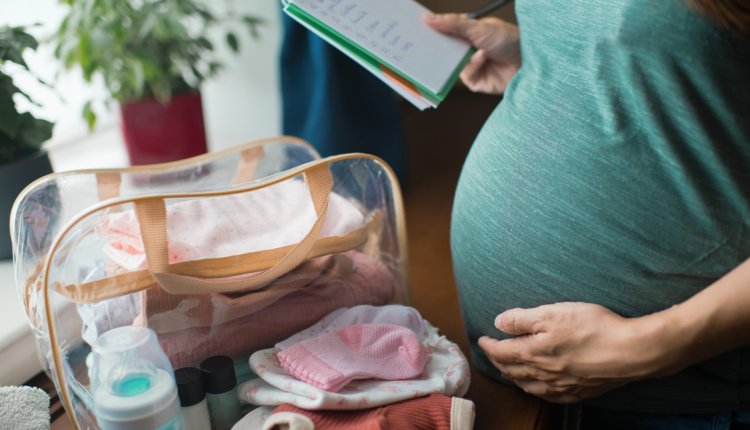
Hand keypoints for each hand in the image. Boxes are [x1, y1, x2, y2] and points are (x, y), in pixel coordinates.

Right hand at [425, 13, 520, 94]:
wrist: (530, 61)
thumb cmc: (510, 40)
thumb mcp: (478, 28)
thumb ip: (452, 24)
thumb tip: (428, 18)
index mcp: (468, 32)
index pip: (444, 31)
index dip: (432, 31)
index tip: (418, 29)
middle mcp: (468, 49)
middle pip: (445, 51)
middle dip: (439, 49)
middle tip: (428, 47)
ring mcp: (472, 65)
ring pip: (452, 66)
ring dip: (462, 59)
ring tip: (477, 51)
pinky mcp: (478, 82)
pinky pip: (465, 77)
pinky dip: (473, 68)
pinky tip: (483, 59)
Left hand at [478, 302, 674, 402]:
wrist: (631, 352)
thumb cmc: (593, 327)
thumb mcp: (553, 313)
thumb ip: (522, 319)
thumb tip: (498, 323)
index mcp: (534, 353)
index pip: (502, 352)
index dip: (489, 345)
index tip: (482, 339)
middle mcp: (543, 374)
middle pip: (512, 371)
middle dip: (498, 361)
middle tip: (492, 353)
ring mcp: (561, 386)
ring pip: (528, 386)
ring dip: (514, 377)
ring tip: (509, 370)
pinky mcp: (579, 392)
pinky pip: (548, 396)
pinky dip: (535, 389)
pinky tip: (538, 386)